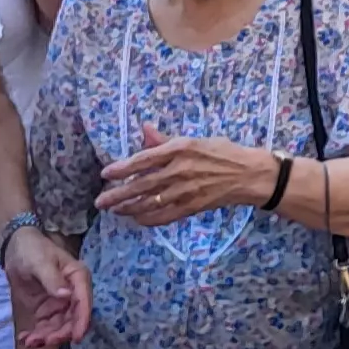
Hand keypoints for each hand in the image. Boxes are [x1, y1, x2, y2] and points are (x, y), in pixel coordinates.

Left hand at [0, 225, 92, 347]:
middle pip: (73, 320)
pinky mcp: (47, 311)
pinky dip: (36, 336)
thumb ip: (52, 279)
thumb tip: (67, 296)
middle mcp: (73, 294)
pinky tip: (24, 339)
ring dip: (46, 337)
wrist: (16, 250)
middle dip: (60, 333)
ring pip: (59, 327)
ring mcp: (60, 305)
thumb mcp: (40, 262)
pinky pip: (45, 328)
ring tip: (30, 342)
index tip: (76, 337)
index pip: (83, 302)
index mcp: (78, 278)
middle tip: (44, 341)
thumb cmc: (32, 250)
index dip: (82, 320)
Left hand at [97, 128, 279, 225]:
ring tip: (114, 210)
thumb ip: (166, 139)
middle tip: (100, 201)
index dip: (122, 168)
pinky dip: (148, 219)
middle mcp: (180, 170)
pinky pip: (164, 216)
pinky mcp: (192, 206)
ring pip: (149, 202)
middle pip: (141, 184)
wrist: (248, 174)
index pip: (143, 159)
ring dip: (129, 207)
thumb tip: (145, 129)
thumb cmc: (222, 152)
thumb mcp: (195, 140)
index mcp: (180, 149)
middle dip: (117, 194)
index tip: (106, 173)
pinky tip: (137, 219)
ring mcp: (185, 190)